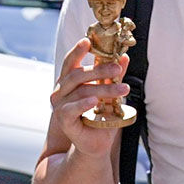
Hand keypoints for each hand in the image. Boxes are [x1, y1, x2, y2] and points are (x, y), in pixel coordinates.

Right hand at [50, 38, 128, 158]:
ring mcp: (60, 105)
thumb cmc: (100, 116)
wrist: (96, 142)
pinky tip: (94, 101)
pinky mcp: (63, 120)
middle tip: (117, 68)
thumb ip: (114, 75)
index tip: (87, 41)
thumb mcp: (110, 93)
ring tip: (122, 89)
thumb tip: (123, 56)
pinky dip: (83, 104)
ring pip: (82, 91)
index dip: (77, 51)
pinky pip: (71, 109)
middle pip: (78, 75)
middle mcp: (61, 91)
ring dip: (103, 89)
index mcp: (69, 81)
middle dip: (99, 70)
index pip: (71, 62)